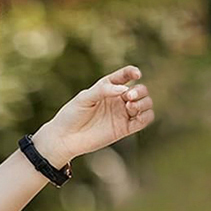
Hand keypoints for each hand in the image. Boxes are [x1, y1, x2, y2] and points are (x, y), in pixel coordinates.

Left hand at [34, 65, 155, 166]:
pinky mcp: (125, 129)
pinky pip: (144, 120)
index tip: (136, 75)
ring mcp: (122, 114)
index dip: (133, 72)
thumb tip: (124, 89)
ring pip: (146, 104)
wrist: (65, 138)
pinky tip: (136, 115)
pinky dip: (146, 116)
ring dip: (144, 103)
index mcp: (108, 88)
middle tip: (128, 97)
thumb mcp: (84, 98)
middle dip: (139, 90)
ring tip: (129, 107)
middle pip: (140, 90)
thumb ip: (103, 90)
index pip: (126, 75)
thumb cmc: (71, 115)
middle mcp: (118, 100)